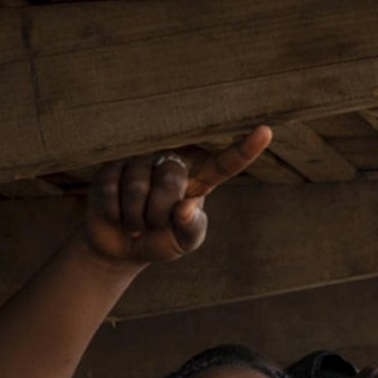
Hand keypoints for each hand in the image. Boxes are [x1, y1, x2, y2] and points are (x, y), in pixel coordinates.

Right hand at [83, 126, 271, 264]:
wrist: (121, 245)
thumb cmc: (161, 239)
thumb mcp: (183, 242)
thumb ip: (190, 230)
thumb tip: (184, 209)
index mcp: (199, 179)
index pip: (225, 163)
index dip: (244, 149)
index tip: (265, 132)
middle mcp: (172, 162)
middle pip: (172, 178)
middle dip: (159, 211)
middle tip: (154, 222)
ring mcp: (141, 160)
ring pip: (139, 186)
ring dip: (136, 215)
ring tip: (136, 219)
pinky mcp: (112, 165)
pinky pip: (113, 190)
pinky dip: (115, 212)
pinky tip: (117, 212)